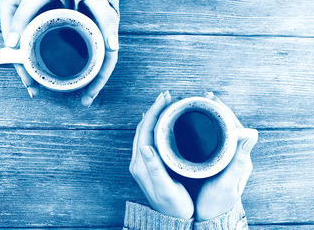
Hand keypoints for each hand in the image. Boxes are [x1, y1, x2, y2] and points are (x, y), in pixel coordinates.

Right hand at [0, 0, 53, 97]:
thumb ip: (22, 18)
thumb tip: (12, 44)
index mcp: (8, 13)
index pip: (12, 46)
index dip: (20, 64)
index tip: (28, 80)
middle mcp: (14, 21)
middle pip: (18, 51)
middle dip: (26, 70)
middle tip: (34, 89)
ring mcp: (24, 24)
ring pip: (26, 49)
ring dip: (32, 66)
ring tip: (38, 85)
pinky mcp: (36, 24)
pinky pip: (35, 44)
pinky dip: (38, 56)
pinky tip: (43, 68)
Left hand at [79, 0, 119, 106]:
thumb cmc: (98, 1)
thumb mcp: (104, 11)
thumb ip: (108, 26)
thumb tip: (114, 47)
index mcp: (108, 44)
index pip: (105, 68)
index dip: (98, 83)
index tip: (89, 96)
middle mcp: (102, 47)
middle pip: (98, 72)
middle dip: (92, 89)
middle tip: (84, 102)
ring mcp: (93, 46)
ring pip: (91, 68)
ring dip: (86, 82)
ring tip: (79, 96)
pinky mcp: (84, 44)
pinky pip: (83, 60)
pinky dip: (78, 71)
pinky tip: (70, 77)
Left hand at [129, 91, 193, 219]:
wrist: (173, 220)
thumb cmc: (174, 206)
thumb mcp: (166, 189)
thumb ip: (155, 169)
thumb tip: (145, 146)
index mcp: (142, 164)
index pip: (145, 130)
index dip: (154, 111)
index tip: (165, 98)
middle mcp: (139, 161)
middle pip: (143, 127)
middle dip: (154, 109)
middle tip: (167, 95)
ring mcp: (143, 162)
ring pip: (146, 131)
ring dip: (154, 115)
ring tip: (166, 103)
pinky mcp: (150, 163)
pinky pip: (150, 138)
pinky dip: (156, 125)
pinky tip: (163, 122)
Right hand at [195, 92, 257, 220]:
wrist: (209, 218)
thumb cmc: (216, 203)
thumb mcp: (226, 183)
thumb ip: (238, 161)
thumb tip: (254, 134)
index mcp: (241, 159)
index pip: (236, 128)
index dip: (225, 112)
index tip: (212, 100)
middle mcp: (236, 156)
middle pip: (230, 126)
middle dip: (219, 109)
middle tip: (206, 96)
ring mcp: (227, 158)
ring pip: (222, 131)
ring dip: (214, 116)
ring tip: (203, 104)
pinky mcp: (218, 161)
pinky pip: (215, 138)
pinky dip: (208, 127)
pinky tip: (199, 122)